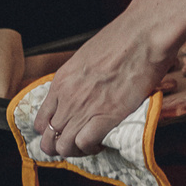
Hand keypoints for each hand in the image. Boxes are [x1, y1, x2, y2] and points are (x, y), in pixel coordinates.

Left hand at [39, 5, 179, 156]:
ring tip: (89, 146)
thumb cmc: (122, 38)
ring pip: (64, 146)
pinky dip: (91, 148)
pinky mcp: (105, 116)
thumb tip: (87, 86)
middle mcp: (67, 97)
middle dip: (60, 147)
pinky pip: (85, 144)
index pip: (41, 120)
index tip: (62, 133)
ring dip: (76, 151)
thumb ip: (81, 76)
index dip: (50, 132)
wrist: (143, 34)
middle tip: (76, 145)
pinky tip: (102, 142)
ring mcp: (84, 108)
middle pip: (50, 138)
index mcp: (61, 81)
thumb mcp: (89, 56)